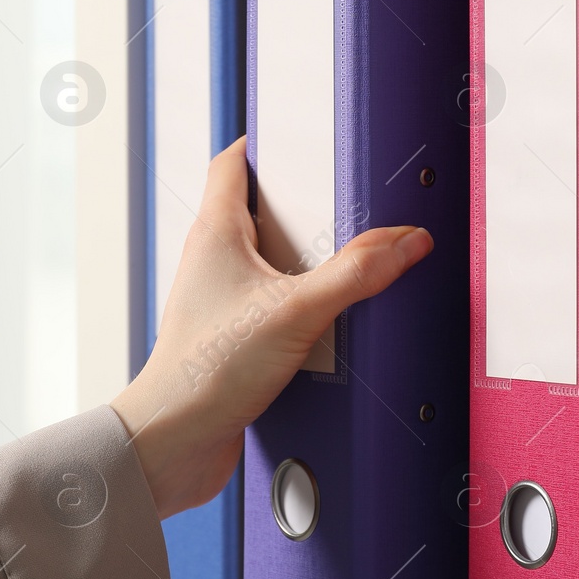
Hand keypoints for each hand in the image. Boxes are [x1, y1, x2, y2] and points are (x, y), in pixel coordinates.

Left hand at [111, 136, 432, 519]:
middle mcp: (212, 261)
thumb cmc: (203, 372)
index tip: (301, 136)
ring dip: (307, 262)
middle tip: (346, 200)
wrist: (174, 442)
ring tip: (349, 260)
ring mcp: (220, 302)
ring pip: (269, 263)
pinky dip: (303, 307)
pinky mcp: (232, 341)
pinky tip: (332, 321)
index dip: (266, 143)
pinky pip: (273, 308)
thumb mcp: (296, 311)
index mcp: (215, 232)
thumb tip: (404, 242)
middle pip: (258, 211)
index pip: (233, 163)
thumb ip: (355, 274)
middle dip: (304, 205)